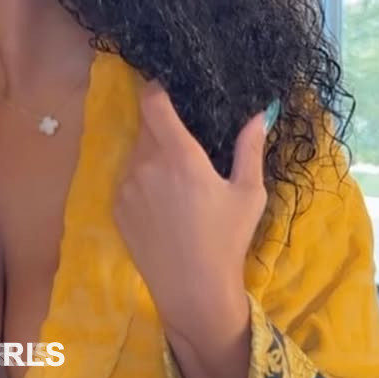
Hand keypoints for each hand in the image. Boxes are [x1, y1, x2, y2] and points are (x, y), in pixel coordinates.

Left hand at [112, 80, 268, 340]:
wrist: (192, 289)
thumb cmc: (227, 240)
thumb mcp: (248, 193)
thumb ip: (250, 148)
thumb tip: (261, 113)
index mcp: (179, 155)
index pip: (153, 104)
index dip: (156, 90)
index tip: (166, 88)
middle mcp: (145, 166)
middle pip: (146, 129)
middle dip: (163, 129)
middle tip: (186, 146)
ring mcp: (126, 189)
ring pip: (136, 156)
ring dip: (152, 158)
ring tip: (177, 183)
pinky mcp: (117, 210)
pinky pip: (127, 183)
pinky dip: (142, 184)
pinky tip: (163, 206)